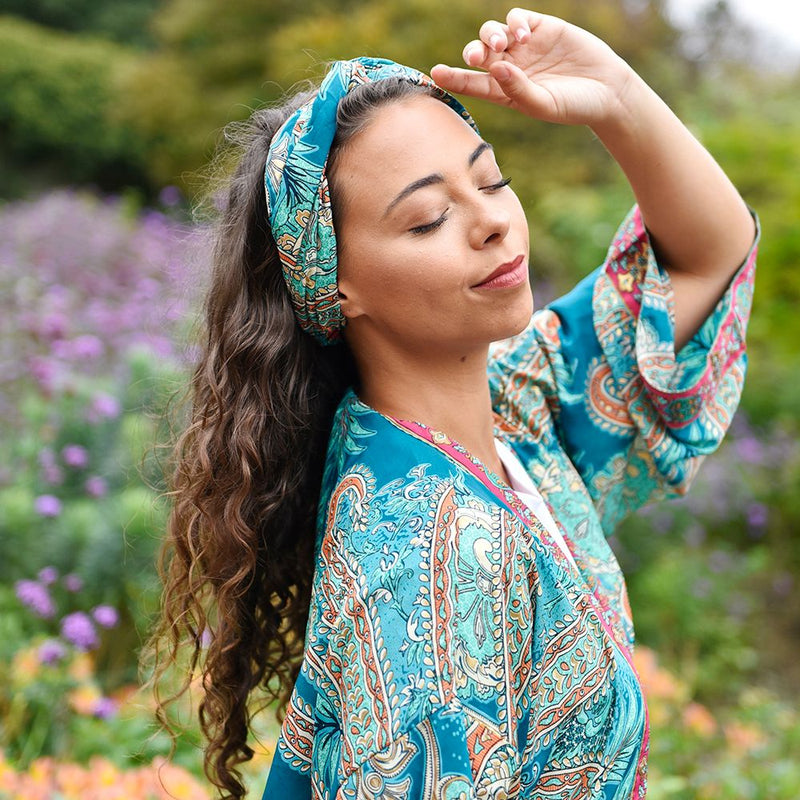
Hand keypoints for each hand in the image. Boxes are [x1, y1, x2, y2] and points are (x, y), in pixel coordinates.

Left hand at [430, 8, 635, 127]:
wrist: (607, 91)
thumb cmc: (573, 106)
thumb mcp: (543, 104)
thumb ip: (517, 88)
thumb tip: (495, 66)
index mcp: (504, 92)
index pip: (472, 83)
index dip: (453, 77)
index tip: (435, 74)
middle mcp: (509, 67)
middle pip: (478, 53)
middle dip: (473, 52)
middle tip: (477, 57)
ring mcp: (524, 47)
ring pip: (492, 32)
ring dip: (491, 35)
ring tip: (503, 44)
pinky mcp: (542, 28)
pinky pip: (517, 19)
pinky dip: (515, 23)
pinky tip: (524, 34)